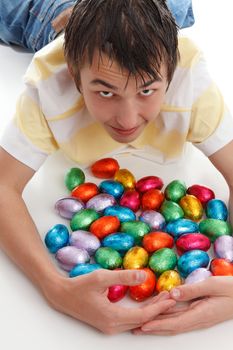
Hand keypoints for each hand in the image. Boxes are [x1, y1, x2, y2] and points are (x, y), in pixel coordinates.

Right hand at [44, 269, 175, 333]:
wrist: (62, 295)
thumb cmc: (80, 286)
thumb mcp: (101, 277)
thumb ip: (123, 276)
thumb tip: (143, 275)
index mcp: (112, 317)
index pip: (143, 316)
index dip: (158, 307)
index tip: (171, 297)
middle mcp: (113, 326)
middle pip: (142, 320)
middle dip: (158, 309)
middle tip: (172, 296)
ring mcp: (110, 326)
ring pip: (136, 320)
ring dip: (150, 310)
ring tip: (163, 298)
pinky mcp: (108, 322)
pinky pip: (129, 319)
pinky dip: (141, 311)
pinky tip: (147, 302)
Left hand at [133, 276, 232, 334]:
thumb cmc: (231, 290)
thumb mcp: (212, 286)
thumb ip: (192, 290)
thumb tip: (172, 293)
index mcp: (201, 314)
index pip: (175, 322)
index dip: (158, 325)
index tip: (143, 325)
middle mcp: (198, 320)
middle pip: (172, 326)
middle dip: (154, 328)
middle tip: (136, 328)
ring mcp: (199, 318)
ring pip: (175, 323)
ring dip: (159, 324)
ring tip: (143, 323)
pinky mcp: (200, 314)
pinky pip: (181, 317)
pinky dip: (168, 316)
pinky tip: (160, 312)